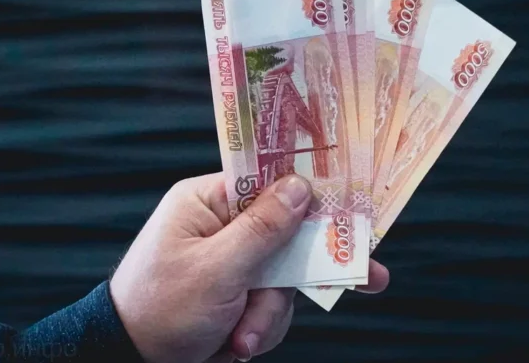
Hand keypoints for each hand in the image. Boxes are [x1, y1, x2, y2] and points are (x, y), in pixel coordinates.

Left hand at [110, 173, 389, 362]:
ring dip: (268, 314)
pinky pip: (272, 303)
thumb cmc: (161, 311)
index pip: (267, 182)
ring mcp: (232, 262)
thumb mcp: (215, 270)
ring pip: (283, 278)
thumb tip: (301, 185)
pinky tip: (238, 345)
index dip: (309, 194)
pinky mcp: (237, 293)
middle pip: (286, 236)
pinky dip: (261, 328)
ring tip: (241, 341)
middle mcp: (222, 226)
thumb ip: (263, 229)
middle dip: (292, 279)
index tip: (350, 205)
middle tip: (368, 279)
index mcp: (206, 202)